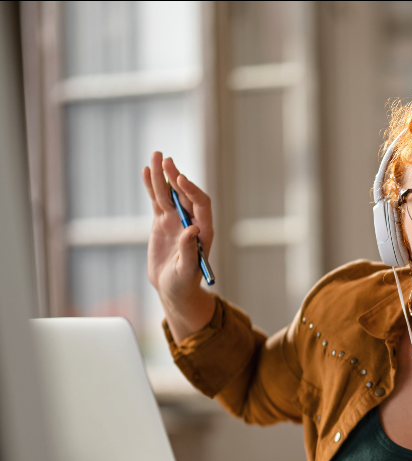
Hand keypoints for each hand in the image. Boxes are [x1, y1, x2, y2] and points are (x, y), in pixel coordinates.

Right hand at [142, 151, 215, 339]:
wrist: (173, 289)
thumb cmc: (184, 283)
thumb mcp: (187, 271)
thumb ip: (190, 251)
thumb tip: (192, 230)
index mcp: (204, 232)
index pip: (201, 205)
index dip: (191, 191)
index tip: (179, 181)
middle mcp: (191, 222)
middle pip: (184, 194)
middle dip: (175, 177)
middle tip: (165, 160)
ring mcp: (176, 220)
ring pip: (169, 194)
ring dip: (162, 176)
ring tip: (155, 157)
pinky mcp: (162, 222)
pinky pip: (157, 201)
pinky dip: (151, 187)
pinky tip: (145, 171)